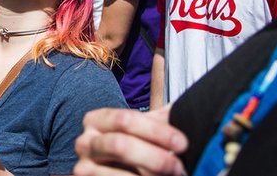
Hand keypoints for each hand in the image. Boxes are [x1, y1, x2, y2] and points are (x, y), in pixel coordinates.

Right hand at [73, 106, 187, 175]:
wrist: (122, 173)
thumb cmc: (137, 152)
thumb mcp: (145, 131)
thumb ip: (162, 119)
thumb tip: (192, 106)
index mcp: (97, 120)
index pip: (125, 120)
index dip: (157, 131)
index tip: (182, 143)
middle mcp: (85, 141)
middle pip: (120, 145)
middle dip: (155, 157)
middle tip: (179, 165)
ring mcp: (84, 166)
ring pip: (119, 171)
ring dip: (150, 174)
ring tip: (172, 175)